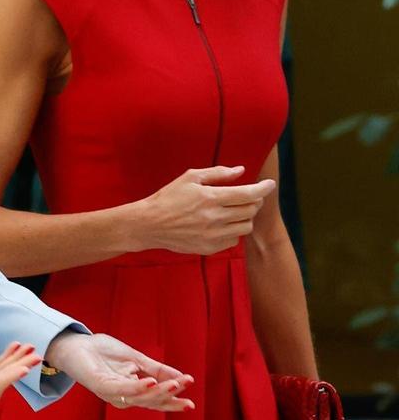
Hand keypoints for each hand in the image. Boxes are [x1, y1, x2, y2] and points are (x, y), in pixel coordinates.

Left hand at [45, 331, 193, 411]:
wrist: (77, 344)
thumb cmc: (104, 352)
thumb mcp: (136, 359)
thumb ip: (157, 369)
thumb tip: (182, 378)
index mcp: (132, 390)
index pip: (156, 399)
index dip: (173, 400)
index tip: (191, 403)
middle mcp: (123, 396)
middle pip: (150, 401)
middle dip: (170, 398)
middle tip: (187, 395)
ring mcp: (112, 393)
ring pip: (139, 397)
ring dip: (158, 391)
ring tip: (176, 384)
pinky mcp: (101, 386)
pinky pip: (122, 389)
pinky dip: (137, 387)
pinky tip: (151, 382)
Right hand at [132, 165, 275, 254]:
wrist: (150, 224)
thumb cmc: (169, 197)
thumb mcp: (190, 178)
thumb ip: (218, 173)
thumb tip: (241, 171)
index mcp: (211, 198)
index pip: (248, 194)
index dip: (263, 188)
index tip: (270, 184)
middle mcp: (215, 218)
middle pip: (250, 211)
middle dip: (254, 201)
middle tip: (248, 196)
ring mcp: (213, 235)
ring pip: (245, 227)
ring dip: (246, 217)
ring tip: (236, 210)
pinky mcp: (209, 248)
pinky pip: (233, 240)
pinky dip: (234, 231)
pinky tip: (223, 224)